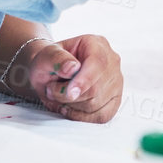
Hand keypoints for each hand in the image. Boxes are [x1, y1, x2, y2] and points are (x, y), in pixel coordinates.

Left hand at [9, 34, 124, 122]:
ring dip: (72, 106)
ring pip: (97, 104)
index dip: (84, 81)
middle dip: (68, 97)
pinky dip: (82, 117)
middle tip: (51, 90)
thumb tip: (72, 68)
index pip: (98, 63)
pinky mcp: (114, 99)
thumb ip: (57, 58)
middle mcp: (111, 61)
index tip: (69, 94)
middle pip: (96, 89)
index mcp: (97, 44)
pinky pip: (102, 115)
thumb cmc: (51, 61)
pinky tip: (71, 109)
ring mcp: (116, 81)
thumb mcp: (46, 55)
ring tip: (59, 96)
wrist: (52, 70)